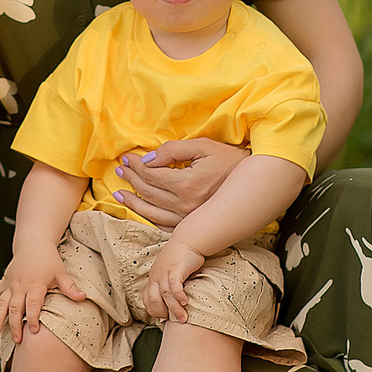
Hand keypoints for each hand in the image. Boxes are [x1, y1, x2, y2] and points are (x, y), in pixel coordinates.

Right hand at [0, 245, 85, 342]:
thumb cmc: (49, 259)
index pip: (33, 305)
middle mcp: (21, 285)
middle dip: (16, 325)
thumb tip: (83, 297)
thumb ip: (70, 287)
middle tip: (17, 340)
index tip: (34, 331)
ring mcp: (11, 284)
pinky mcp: (5, 281)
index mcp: (35, 284)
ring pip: (3, 303)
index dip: (34, 318)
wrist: (34, 243)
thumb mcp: (61, 272)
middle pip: (16, 308)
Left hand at [112, 137, 245, 228]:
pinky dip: (149, 218)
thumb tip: (148, 159)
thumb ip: (173, 150)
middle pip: (149, 192)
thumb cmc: (228, 159)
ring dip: (133, 202)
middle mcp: (186, 205)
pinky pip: (164, 225)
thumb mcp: (202, 146)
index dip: (136, 165)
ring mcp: (189, 218)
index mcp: (188, 184)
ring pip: (152, 212)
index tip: (127, 158)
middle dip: (132, 179)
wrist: (251, 182)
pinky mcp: (192, 224)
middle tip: (120, 169)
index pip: (152, 174)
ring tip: (120, 193)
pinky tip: (140, 211)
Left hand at [144, 239, 205, 322]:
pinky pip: (174, 285)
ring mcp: (165, 271)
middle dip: (162, 312)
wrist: (188, 239)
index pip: (147, 299)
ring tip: (182, 317)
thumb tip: (172, 300)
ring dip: (174, 308)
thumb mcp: (169, 271)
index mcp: (153, 277)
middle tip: (172, 319)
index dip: (154, 310)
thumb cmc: (181, 257)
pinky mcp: (176, 268)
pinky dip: (178, 295)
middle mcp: (156, 275)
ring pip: (165, 294)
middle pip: (153, 299)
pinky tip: (185, 302)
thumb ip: (168, 283)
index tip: (164, 317)